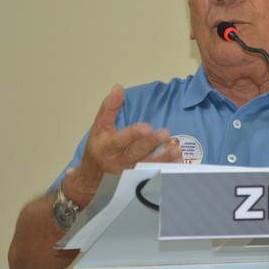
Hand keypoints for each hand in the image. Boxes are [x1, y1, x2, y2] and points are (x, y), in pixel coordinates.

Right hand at [63, 84, 180, 206]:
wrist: (91, 180)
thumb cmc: (98, 148)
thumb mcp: (99, 127)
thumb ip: (109, 108)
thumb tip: (118, 88)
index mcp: (107, 146)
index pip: (120, 140)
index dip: (133, 134)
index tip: (147, 127)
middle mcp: (118, 161)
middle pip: (135, 153)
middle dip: (150, 144)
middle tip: (165, 133)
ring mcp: (129, 173)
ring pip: (146, 166)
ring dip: (163, 158)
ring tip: (176, 150)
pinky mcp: (138, 181)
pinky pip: (154, 175)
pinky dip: (167, 170)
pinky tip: (178, 163)